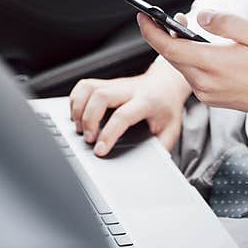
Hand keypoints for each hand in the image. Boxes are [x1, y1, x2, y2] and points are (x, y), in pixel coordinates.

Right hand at [69, 57, 191, 156]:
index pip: (123, 116)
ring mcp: (116, 84)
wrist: (167, 85)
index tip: (100, 150)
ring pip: (89, 88)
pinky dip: (75, 100)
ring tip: (80, 128)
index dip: (108, 134)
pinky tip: (78, 115)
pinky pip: (84, 86)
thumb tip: (148, 164)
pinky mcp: (106, 83)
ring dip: (78, 109)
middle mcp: (129, 90)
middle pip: (100, 96)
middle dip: (88, 119)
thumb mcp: (171, 129)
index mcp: (146, 102)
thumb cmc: (167, 108)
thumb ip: (160, 147)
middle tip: (88, 138)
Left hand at [136, 10, 247, 112]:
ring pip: (180, 67)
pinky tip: (198, 51)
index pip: (169, 47)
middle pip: (171, 56)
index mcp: (212, 63)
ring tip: (185, 31)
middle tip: (168, 19)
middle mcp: (204, 81)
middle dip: (164, 36)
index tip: (143, 17)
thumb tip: (201, 17)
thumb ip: (225, 22)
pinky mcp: (209, 98)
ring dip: (178, 48)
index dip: (151, 31)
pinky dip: (188, 61)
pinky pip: (191, 76)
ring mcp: (205, 93)